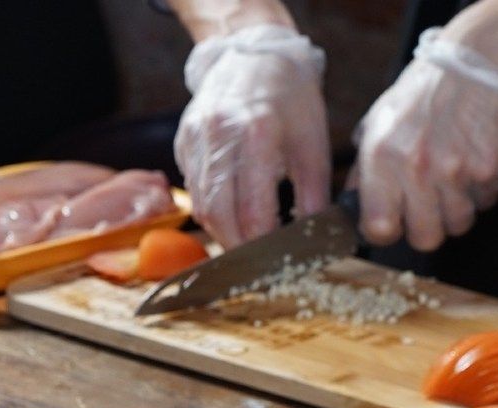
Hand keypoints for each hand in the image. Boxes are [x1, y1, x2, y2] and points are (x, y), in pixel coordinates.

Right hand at [174, 25, 330, 248]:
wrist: (254, 54)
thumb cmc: (290, 98)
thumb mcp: (314, 144)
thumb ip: (314, 195)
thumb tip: (312, 239)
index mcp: (257, 134)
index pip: (252, 210)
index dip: (262, 244)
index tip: (275, 262)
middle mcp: (219, 135)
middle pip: (218, 214)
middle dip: (236, 246)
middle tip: (255, 264)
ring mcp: (195, 137)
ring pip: (200, 205)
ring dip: (220, 231)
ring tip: (243, 244)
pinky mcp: (183, 140)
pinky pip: (192, 187)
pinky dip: (210, 207)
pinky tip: (229, 212)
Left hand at [354, 28, 497, 251]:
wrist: (477, 61)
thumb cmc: (424, 92)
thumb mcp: (379, 123)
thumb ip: (364, 170)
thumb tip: (351, 207)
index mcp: (382, 156)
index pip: (379, 228)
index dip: (385, 230)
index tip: (391, 222)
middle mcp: (418, 167)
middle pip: (424, 239)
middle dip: (425, 228)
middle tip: (426, 205)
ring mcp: (457, 170)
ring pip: (458, 225)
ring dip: (456, 210)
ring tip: (452, 179)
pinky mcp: (490, 169)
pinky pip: (485, 202)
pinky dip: (480, 191)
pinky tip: (473, 162)